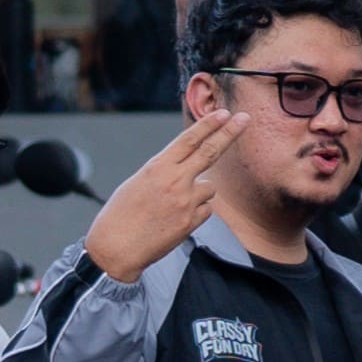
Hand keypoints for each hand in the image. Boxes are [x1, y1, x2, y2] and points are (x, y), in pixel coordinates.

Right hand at [84, 112, 232, 281]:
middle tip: (245, 118)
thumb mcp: (138, 182)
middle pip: (210, 152)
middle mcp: (174, 180)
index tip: (224, 113)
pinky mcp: (192, 221)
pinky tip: (175, 220)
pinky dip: (196, 212)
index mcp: (156, 167)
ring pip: (209, 187)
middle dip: (229, 133)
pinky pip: (206, 209)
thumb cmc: (121, 214)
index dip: (208, 125)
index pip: (188, 140)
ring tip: (172, 206)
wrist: (116, 248)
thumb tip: (188, 169)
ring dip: (199, 192)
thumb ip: (165, 172)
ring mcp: (186, 201)